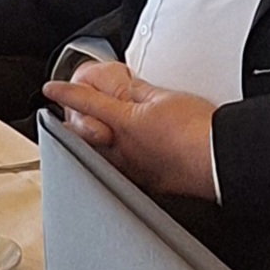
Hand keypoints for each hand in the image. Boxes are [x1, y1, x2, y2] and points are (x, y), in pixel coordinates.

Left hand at [42, 61, 218, 202]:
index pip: (87, 104)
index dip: (65, 94)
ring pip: (103, 157)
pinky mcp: (152, 183)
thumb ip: (142, 91)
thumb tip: (129, 87)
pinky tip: (132, 156)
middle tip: (68, 119)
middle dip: (75, 127)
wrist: (218, 160)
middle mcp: (124, 150)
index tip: (51, 89)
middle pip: (86, 138)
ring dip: (96, 146)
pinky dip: (120, 160)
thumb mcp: (167, 97)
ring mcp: (136, 170)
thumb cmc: (199, 130)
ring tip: (101, 137)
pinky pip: (125, 171)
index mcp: (126, 123)